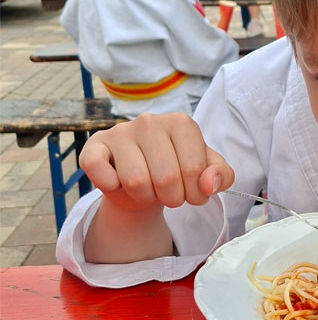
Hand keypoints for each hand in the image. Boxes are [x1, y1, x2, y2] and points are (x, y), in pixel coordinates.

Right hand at [80, 113, 234, 213]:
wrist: (141, 182)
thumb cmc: (177, 171)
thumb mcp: (207, 173)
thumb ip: (222, 176)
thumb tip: (209, 184)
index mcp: (181, 123)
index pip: (194, 168)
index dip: (196, 194)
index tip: (193, 195)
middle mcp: (150, 121)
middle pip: (167, 178)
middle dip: (172, 198)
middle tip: (170, 195)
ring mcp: (120, 131)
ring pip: (136, 180)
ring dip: (145, 197)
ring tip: (148, 189)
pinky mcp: (94, 146)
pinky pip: (98, 171)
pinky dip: (111, 186)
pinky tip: (118, 182)